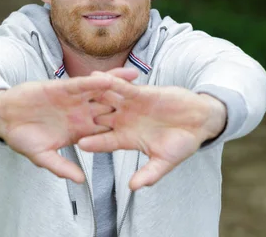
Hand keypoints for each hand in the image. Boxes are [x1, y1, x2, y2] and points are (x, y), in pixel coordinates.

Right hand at [0, 69, 136, 183]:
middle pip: (109, 107)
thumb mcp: (42, 156)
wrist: (4, 117)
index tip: (145, 130)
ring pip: (99, 92)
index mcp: (79, 130)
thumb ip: (61, 167)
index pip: (106, 130)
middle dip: (128, 103)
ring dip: (116, 85)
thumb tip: (80, 181)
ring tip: (137, 79)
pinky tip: (109, 78)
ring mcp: (72, 100)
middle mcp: (80, 113)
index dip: (124, 129)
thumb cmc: (22, 138)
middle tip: (150, 99)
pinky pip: (82, 84)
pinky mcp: (62, 88)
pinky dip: (94, 81)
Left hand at [78, 75, 226, 190]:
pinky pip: (122, 87)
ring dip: (93, 96)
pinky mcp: (139, 92)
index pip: (105, 141)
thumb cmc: (183, 144)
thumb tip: (133, 188)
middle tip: (66, 115)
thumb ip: (149, 174)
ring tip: (76, 92)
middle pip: (99, 119)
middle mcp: (124, 122)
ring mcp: (130, 106)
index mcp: (126, 139)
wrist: (199, 121)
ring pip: (107, 101)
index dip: (94, 142)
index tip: (80, 144)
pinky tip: (96, 77)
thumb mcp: (165, 161)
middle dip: (85, 117)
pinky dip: (111, 82)